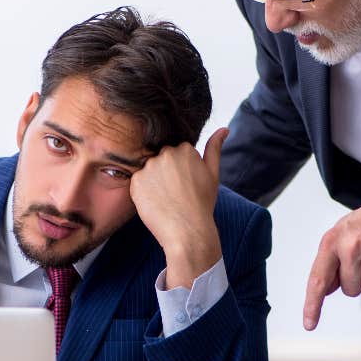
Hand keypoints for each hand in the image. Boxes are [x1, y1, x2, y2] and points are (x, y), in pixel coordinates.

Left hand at [129, 127, 228, 288]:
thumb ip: (215, 148)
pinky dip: (144, 191)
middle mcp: (165, 154)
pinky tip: (156, 202)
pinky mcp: (136, 181)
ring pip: (148, 169)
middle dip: (166, 171)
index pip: (176, 152)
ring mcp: (149, 167)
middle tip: (175, 192)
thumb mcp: (213, 173)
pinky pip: (137, 181)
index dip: (181, 169)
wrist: (187, 231)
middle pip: (161, 158)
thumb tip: (224, 128)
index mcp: (184, 149)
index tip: (185, 183)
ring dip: (154, 180)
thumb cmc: (202, 203)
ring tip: (166, 198)